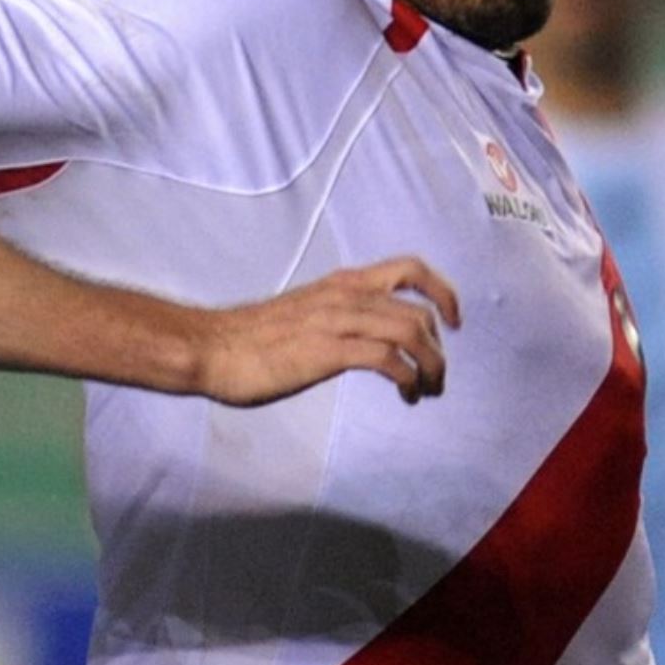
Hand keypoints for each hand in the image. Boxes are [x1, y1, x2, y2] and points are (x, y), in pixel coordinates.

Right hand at [196, 256, 460, 407]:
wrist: (211, 347)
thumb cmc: (251, 337)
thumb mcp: (304, 313)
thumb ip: (337, 317)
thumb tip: (363, 337)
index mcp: (341, 283)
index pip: (409, 269)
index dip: (442, 290)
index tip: (453, 321)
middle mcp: (345, 295)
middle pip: (419, 308)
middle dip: (440, 346)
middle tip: (435, 376)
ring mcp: (337, 321)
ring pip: (411, 332)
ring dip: (431, 366)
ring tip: (425, 391)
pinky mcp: (328, 350)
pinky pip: (389, 359)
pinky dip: (408, 379)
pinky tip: (405, 395)